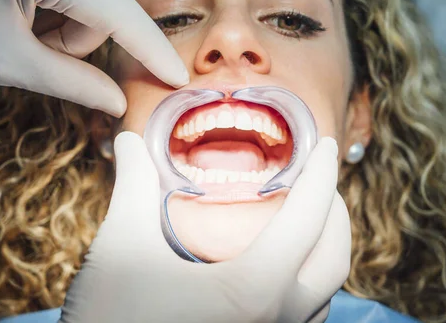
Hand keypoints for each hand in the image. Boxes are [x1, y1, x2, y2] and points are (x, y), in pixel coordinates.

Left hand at [0, 0, 187, 116]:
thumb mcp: (2, 58)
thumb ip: (68, 83)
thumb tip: (117, 101)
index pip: (117, 14)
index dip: (150, 51)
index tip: (177, 79)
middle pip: (107, 10)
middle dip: (77, 38)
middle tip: (31, 35)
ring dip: (72, 16)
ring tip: (26, 9)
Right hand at [61, 132, 350, 322]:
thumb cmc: (111, 320)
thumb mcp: (121, 248)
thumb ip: (133, 187)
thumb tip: (128, 140)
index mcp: (250, 290)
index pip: (306, 220)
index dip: (322, 175)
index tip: (325, 144)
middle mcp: (275, 322)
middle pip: (333, 259)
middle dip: (335, 212)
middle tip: (318, 179)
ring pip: (325, 295)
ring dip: (324, 248)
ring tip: (305, 218)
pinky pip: (305, 319)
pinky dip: (306, 284)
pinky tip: (280, 268)